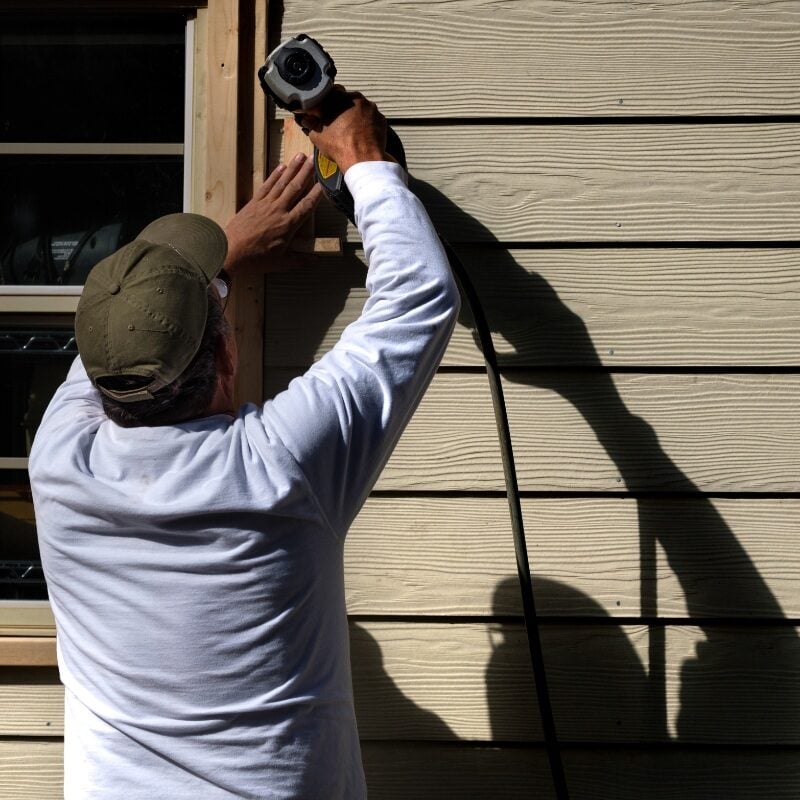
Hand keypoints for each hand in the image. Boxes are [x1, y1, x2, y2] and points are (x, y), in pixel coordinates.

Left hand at [224, 154, 321, 272]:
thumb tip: (317, 261)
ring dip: (293, 168)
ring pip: (282, 183)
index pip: (306, 206)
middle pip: (295, 188)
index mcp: (288, 225)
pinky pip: (267, 185)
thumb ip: (300, 260)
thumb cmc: (256, 259)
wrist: (230, 251)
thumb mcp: (281, 263)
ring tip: (301, 156)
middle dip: (306, 173)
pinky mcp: (254, 202)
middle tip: (315, 159)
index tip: (325, 182)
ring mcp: (265, 204)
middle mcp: (279, 210)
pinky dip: (275, 175)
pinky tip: (282, 166)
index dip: (316, 194)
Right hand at [297, 88, 388, 173]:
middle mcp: (357, 97)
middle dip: (342, 109)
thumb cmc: (339, 146)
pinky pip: (371, 118)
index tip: (325, 112)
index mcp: (340, 97)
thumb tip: (306, 118)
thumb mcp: (317, 135)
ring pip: (361, 108)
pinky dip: (367, 124)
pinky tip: (362, 135)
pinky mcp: (381, 119)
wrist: (363, 160)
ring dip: (355, 116)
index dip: (327, 103)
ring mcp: (371, 108)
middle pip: (348, 100)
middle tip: (338, 123)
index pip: (331, 93)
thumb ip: (310, 123)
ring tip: (351, 131)